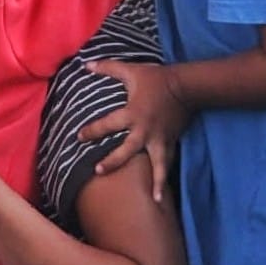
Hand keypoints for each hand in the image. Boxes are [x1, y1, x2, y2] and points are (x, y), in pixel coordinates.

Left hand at [78, 61, 189, 201]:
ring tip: (155, 200)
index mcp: (133, 114)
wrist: (186, 86)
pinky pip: (168, 161)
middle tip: (98, 171)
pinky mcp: (171, 141)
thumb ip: (108, 68)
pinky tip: (163, 194)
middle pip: (126, 150)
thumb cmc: (156, 79)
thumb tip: (86, 64)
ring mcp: (160, 139)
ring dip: (155, 181)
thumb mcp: (131, 71)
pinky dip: (165, 175)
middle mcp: (145, 130)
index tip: (79, 137)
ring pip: (156, 164)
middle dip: (112, 161)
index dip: (92, 131)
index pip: (107, 124)